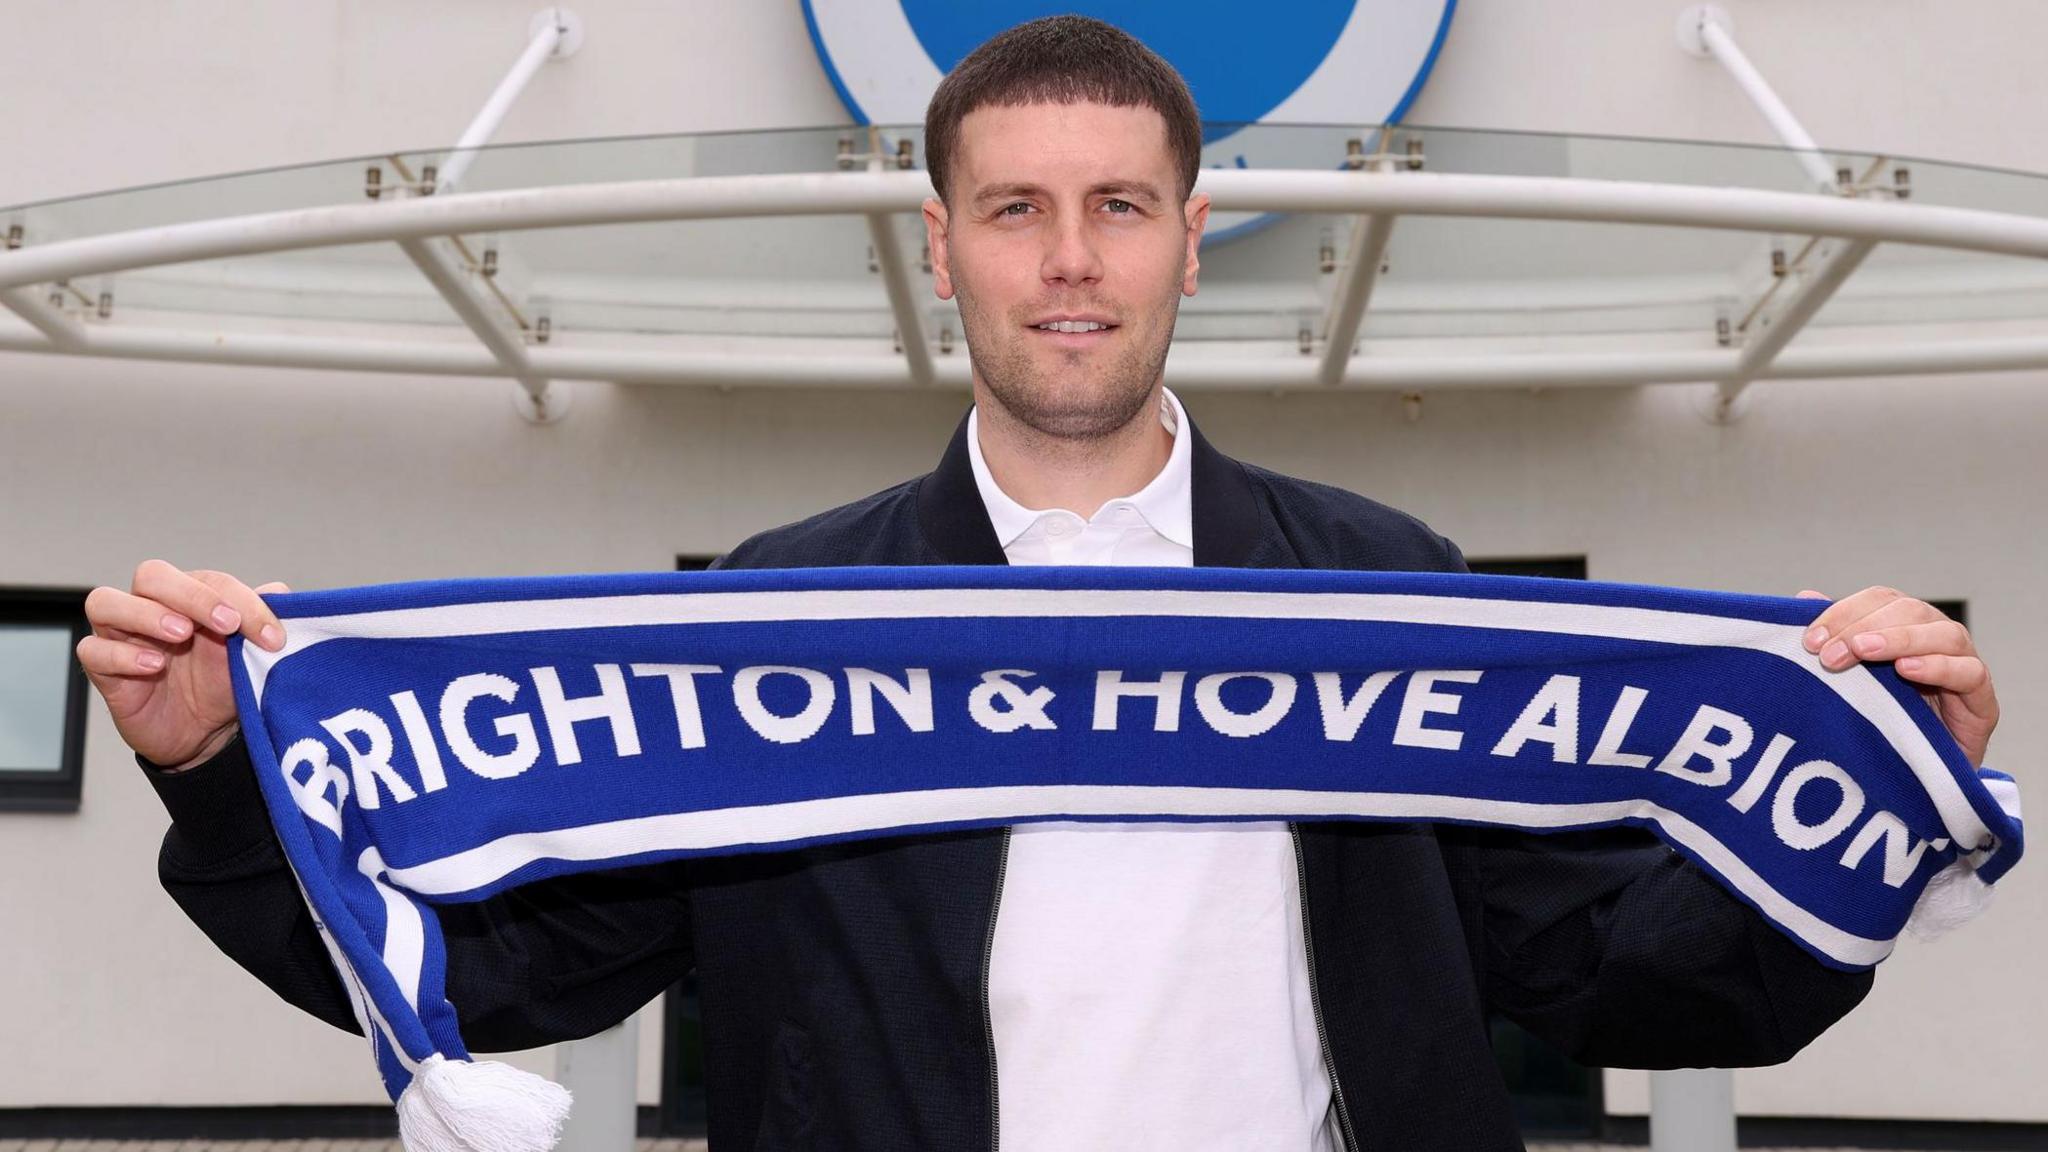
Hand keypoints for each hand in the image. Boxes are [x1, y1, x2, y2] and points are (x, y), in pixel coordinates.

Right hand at [77, 560, 289, 771]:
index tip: (271, 634)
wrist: (204, 736)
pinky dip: (121, 654)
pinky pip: (93, 651)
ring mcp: (122, 637)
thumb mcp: (249, 656)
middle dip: (192, 595)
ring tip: (181, 634)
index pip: (209, 580)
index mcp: (190, 598)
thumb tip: (280, 591)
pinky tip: (154, 666)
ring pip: (106, 603)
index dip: (242, 600)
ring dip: (146, 614)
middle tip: (227, 624)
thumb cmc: (221, 685)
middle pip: (151, 576)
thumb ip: (262, 622)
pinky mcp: (103, 670)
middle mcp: (151, 608)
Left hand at [1799, 586, 1996, 766]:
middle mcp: (1935, 639)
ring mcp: (1963, 666)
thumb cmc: (1883, 723)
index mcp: (1904, 626)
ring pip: (1944, 635)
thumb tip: (1806, 598)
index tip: (1811, 640)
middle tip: (1830, 655)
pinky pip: (1970, 673)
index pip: (1879, 600)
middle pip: (1909, 611)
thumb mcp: (1849, 680)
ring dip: (1899, 639)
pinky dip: (1939, 667)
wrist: (1917, 777)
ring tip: (1864, 651)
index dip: (1845, 612)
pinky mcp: (1982, 702)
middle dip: (1863, 628)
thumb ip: (1834, 638)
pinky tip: (1907, 670)